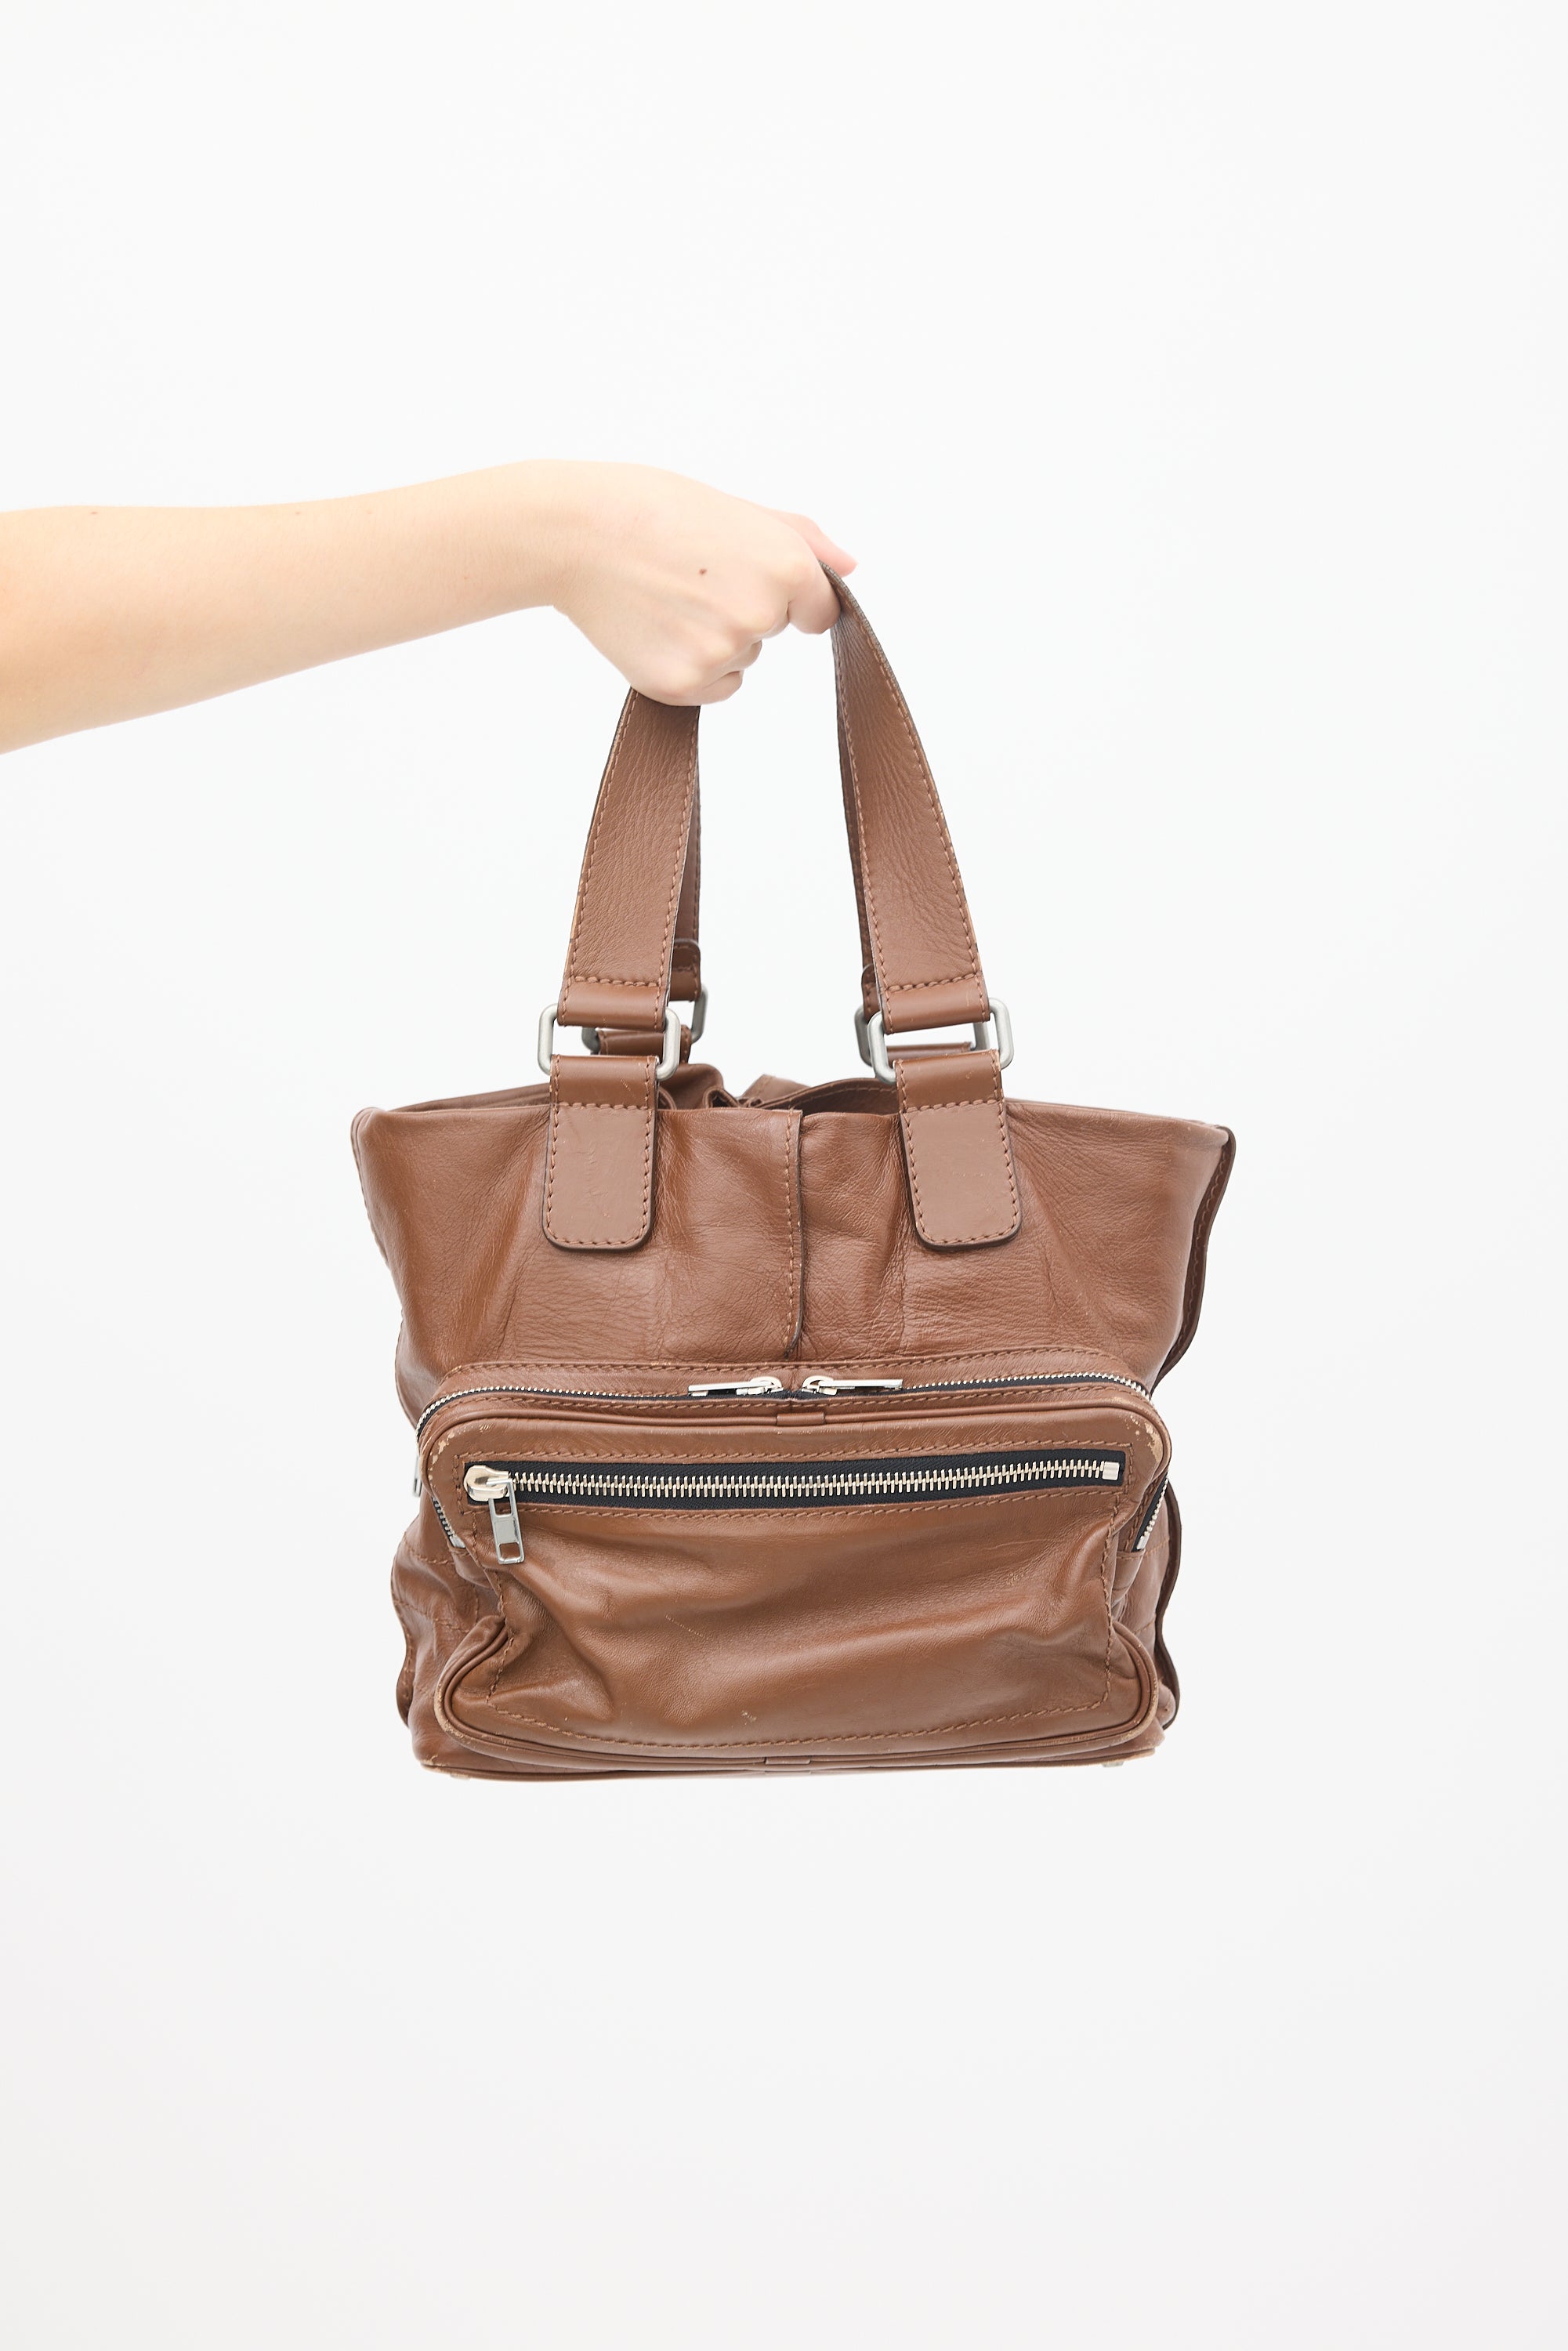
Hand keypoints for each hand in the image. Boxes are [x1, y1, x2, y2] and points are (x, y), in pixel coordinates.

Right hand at [537, 463, 855, 705]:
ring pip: (741, 661)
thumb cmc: (651, 508)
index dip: (782, 594)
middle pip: (771, 632)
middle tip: (688, 573)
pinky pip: (713, 689)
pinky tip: (656, 628)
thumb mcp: (736, 507)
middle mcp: (760, 613)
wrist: (576, 532)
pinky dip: (691, 669)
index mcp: (785, 565)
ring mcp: (721, 653)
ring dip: (712, 639)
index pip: (818, 611)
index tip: (741, 576)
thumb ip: (803, 538)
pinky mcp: (683, 684)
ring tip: (665, 596)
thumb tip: (850, 569)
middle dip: (739, 608)